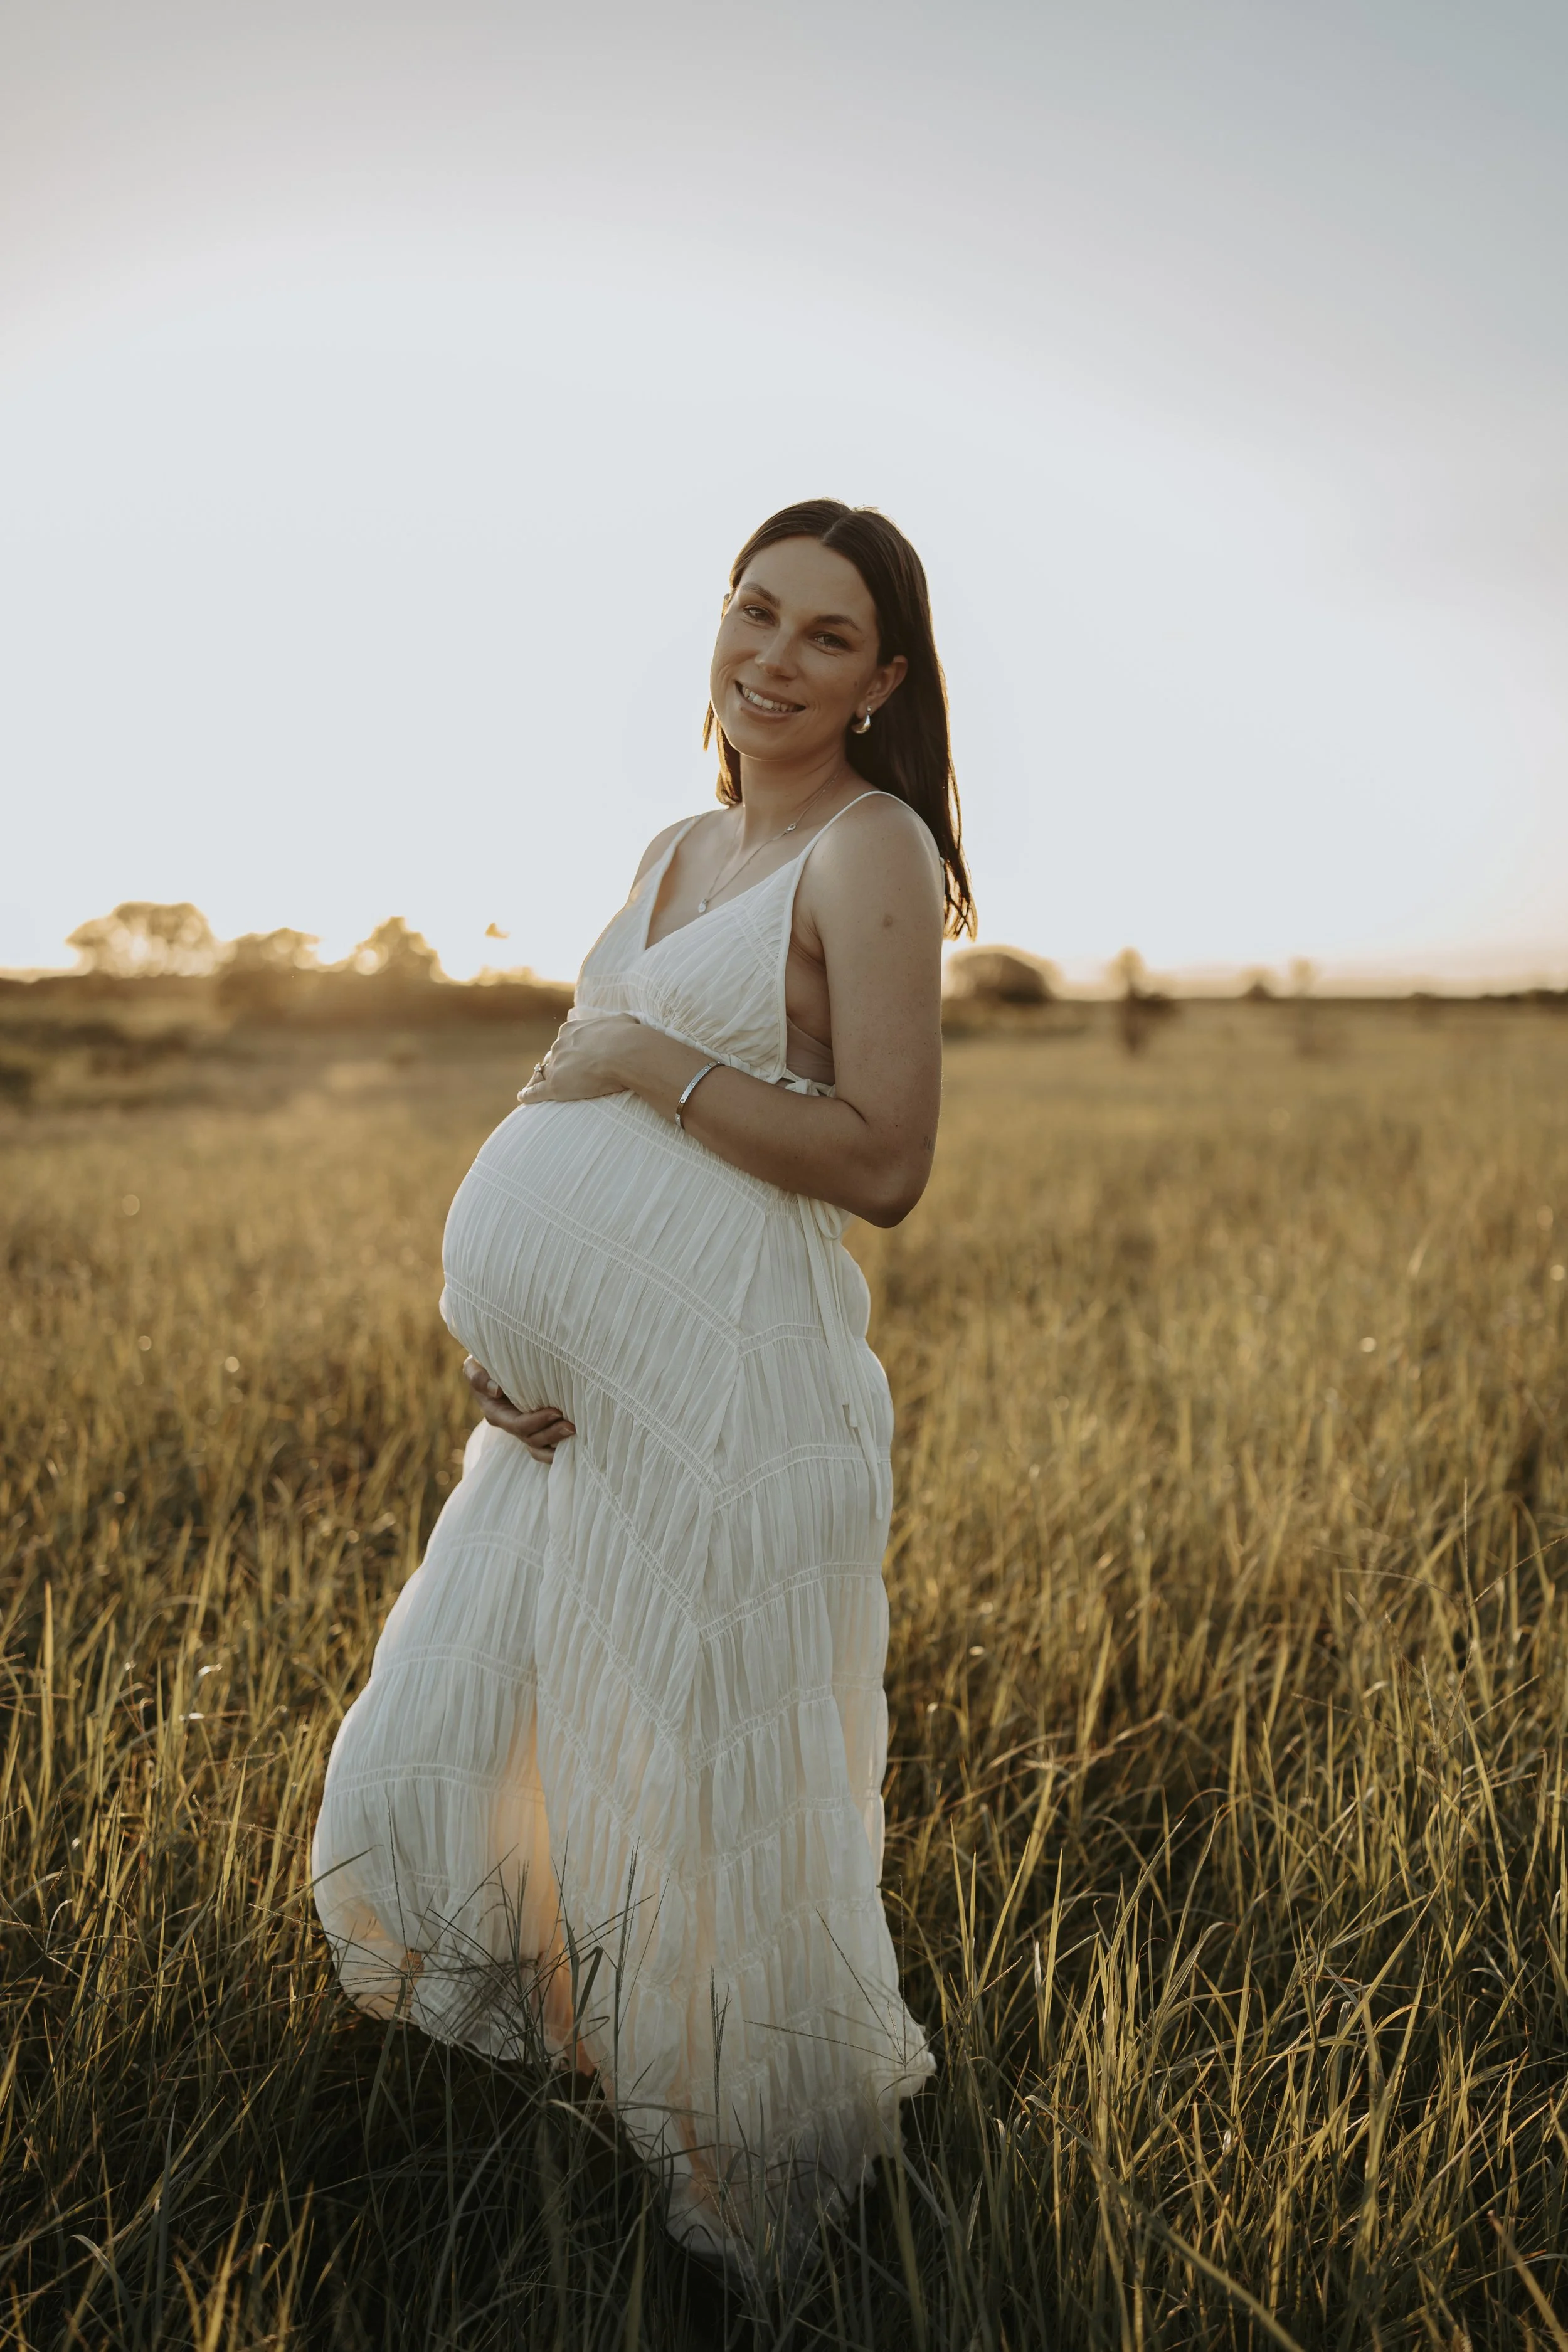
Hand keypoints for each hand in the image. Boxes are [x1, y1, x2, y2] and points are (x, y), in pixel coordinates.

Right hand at [462, 1356, 574, 1464]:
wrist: (491, 1368)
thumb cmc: (484, 1364)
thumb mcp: (474, 1366)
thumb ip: (479, 1377)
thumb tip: (496, 1390)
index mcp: (496, 1413)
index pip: (517, 1424)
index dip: (536, 1422)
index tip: (556, 1412)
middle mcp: (509, 1424)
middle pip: (531, 1438)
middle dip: (552, 1434)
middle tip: (572, 1425)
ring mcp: (522, 1428)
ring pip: (539, 1446)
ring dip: (557, 1442)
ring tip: (575, 1432)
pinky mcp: (533, 1427)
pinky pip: (544, 1445)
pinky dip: (558, 1448)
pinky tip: (574, 1443)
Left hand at [518, 1013, 645, 1104]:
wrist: (625, 1052)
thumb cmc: (627, 1037)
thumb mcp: (623, 1021)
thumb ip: (619, 1023)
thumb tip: (627, 1021)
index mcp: (572, 1029)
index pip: (564, 1041)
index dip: (567, 1050)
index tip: (572, 1056)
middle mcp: (560, 1044)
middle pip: (553, 1056)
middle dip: (556, 1064)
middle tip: (560, 1074)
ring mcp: (556, 1065)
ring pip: (542, 1073)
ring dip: (540, 1079)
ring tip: (535, 1087)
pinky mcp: (555, 1085)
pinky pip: (536, 1091)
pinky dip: (528, 1095)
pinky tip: (522, 1098)